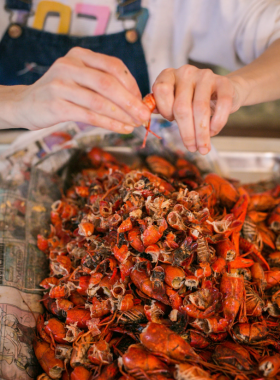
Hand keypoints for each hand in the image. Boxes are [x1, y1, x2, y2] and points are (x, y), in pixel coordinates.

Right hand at [7, 48, 150, 132]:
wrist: (26, 103)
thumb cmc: (59, 93)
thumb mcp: (80, 79)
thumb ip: (102, 84)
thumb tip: (135, 100)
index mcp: (80, 56)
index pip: (113, 66)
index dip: (132, 84)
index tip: (142, 101)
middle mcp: (70, 66)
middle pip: (108, 83)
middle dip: (130, 101)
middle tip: (144, 115)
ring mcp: (61, 85)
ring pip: (99, 101)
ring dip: (122, 115)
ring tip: (135, 124)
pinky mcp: (56, 105)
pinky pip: (89, 115)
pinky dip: (109, 123)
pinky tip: (121, 128)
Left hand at [152, 65, 243, 153]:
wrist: (220, 90)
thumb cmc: (191, 99)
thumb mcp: (173, 101)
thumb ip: (160, 108)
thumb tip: (143, 119)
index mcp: (168, 75)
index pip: (161, 91)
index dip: (165, 110)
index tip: (171, 121)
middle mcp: (185, 72)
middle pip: (181, 106)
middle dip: (186, 132)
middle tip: (191, 148)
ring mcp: (205, 75)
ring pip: (200, 108)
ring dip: (202, 133)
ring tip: (202, 147)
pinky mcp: (224, 82)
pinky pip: (222, 104)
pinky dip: (217, 122)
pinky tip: (214, 132)